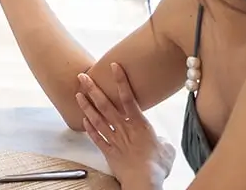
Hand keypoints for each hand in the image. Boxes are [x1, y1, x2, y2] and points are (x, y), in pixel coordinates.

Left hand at [77, 64, 174, 189]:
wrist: (144, 181)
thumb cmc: (158, 165)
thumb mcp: (167, 148)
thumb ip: (161, 140)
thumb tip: (159, 139)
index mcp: (139, 124)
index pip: (129, 97)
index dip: (120, 81)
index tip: (113, 66)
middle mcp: (123, 128)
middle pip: (105, 104)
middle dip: (93, 89)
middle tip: (82, 76)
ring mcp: (113, 139)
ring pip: (96, 119)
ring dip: (86, 106)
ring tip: (77, 94)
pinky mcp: (108, 151)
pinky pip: (96, 137)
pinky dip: (89, 128)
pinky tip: (83, 120)